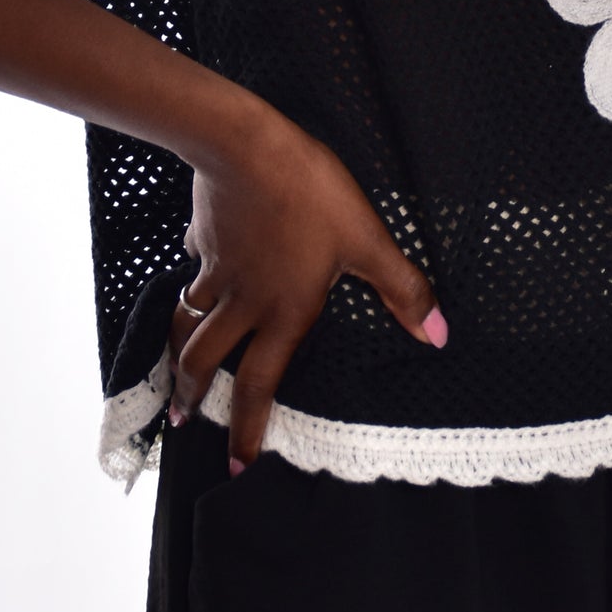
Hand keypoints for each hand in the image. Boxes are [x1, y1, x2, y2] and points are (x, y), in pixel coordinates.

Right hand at [164, 92, 445, 472]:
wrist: (245, 146)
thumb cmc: (310, 194)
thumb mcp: (368, 240)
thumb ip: (402, 289)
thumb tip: (438, 335)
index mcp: (283, 314)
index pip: (260, 386)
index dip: (249, 430)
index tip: (238, 465)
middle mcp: (244, 302)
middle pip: (205, 361)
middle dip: (192, 395)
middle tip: (183, 419)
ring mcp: (218, 271)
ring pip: (189, 321)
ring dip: (178, 350)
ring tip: (173, 369)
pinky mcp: (203, 239)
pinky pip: (193, 268)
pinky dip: (192, 279)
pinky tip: (194, 269)